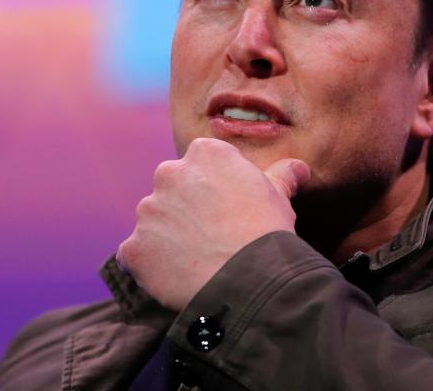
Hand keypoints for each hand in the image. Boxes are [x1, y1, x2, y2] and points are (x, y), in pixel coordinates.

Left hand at [117, 138, 309, 310]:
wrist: (248, 278)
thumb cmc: (266, 229)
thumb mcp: (279, 195)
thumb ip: (283, 174)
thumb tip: (299, 167)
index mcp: (205, 153)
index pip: (202, 161)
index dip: (214, 184)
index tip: (226, 204)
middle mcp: (169, 173)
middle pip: (173, 186)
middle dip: (186, 204)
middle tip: (210, 231)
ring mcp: (148, 211)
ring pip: (155, 218)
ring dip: (168, 232)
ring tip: (195, 256)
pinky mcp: (133, 247)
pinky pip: (136, 252)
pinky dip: (151, 261)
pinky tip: (176, 273)